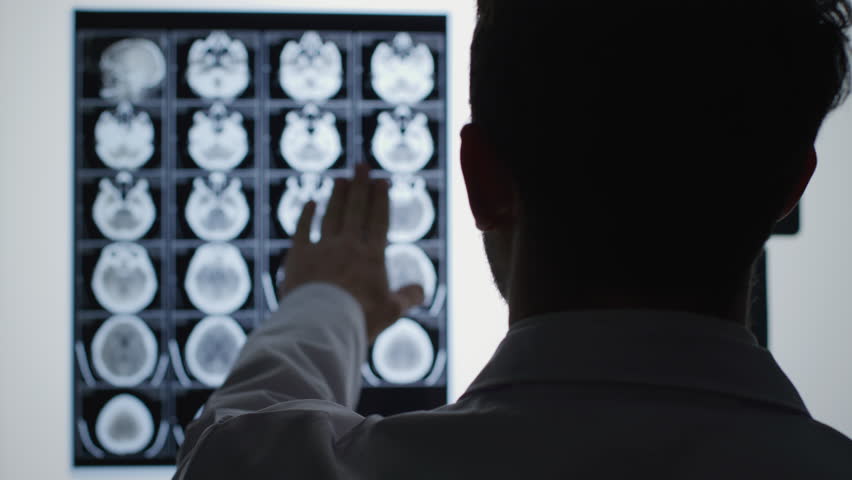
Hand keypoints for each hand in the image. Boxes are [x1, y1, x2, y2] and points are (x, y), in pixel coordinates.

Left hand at [278, 164, 424, 341]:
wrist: (321, 323)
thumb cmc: (360, 319)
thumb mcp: (391, 312)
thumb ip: (407, 298)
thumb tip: (421, 289)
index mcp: (372, 256)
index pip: (378, 220)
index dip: (380, 199)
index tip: (382, 180)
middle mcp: (347, 246)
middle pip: (355, 210)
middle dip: (359, 186)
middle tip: (361, 165)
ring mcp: (321, 249)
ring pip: (330, 215)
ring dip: (336, 196)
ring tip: (340, 179)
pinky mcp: (298, 257)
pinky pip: (302, 230)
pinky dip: (306, 215)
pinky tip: (310, 202)